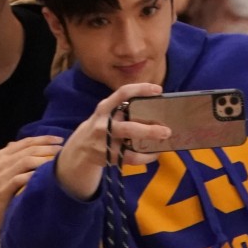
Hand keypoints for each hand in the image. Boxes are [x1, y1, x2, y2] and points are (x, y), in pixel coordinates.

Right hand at [0, 136, 62, 239]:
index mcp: (2, 154)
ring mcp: (1, 174)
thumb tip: (33, 144)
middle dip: (48, 148)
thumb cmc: (0, 189)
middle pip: (29, 149)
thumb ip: (16, 156)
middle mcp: (1, 161)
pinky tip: (46, 176)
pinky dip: (34, 175)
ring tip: (58, 161)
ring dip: (44, 160)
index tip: (60, 140)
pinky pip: (21, 178)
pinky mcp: (3, 188)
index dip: (44, 139)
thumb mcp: (5, 169)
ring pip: (26, 161)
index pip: (26, 141)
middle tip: (62, 150)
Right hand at [57, 83, 166, 200]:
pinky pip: (132, 158)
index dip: (141, 89)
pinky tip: (154, 153)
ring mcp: (106, 143)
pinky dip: (146, 157)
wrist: (80, 148)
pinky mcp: (110, 157)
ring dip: (149, 146)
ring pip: (130, 147)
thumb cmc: (102, 125)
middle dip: (149, 131)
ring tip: (164, 142)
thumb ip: (123, 107)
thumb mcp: (106, 113)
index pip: (123, 93)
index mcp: (105, 108)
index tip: (158, 90)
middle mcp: (104, 124)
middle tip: (166, 130)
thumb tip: (155, 104)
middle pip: (129, 128)